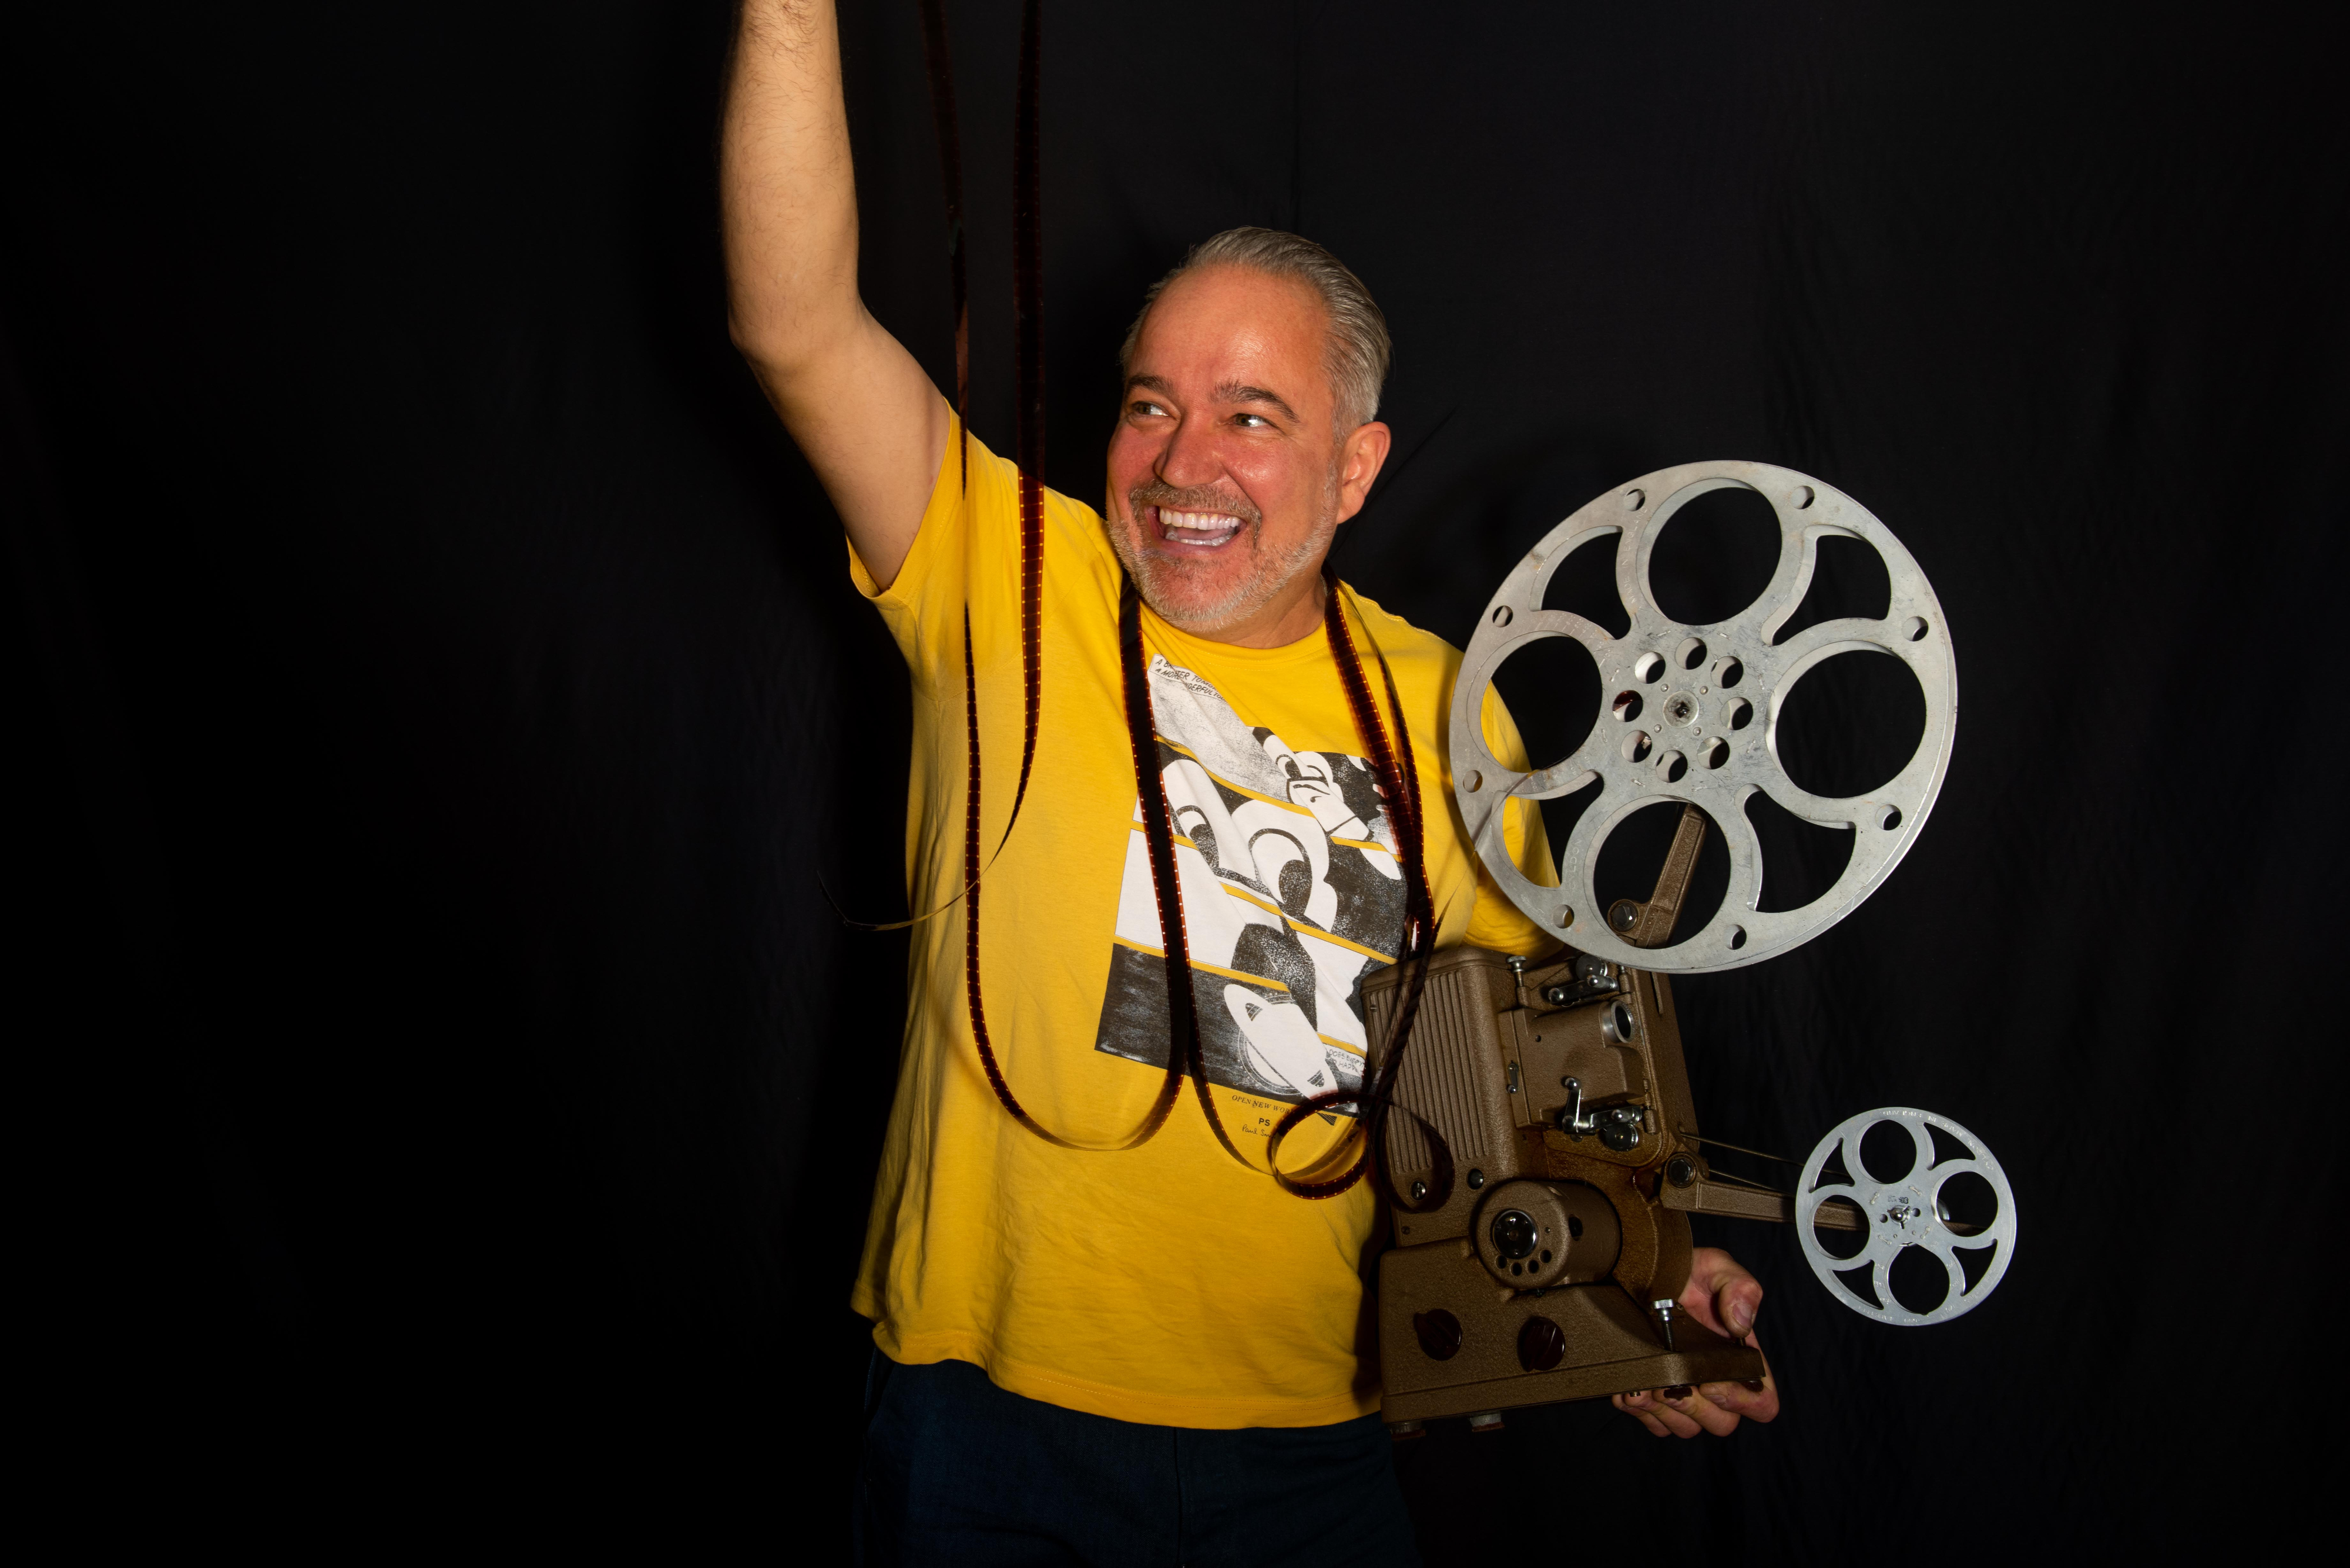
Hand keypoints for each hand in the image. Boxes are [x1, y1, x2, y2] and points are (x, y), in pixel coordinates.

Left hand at [1611, 1246, 1780, 1437]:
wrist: (1641, 1272)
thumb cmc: (1687, 1271)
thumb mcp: (1716, 1267)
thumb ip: (1739, 1287)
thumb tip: (1741, 1323)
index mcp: (1740, 1359)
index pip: (1762, 1402)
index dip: (1744, 1402)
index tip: (1712, 1382)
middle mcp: (1715, 1380)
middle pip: (1722, 1423)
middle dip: (1697, 1409)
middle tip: (1672, 1385)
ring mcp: (1684, 1391)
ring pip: (1686, 1428)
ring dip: (1665, 1413)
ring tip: (1645, 1387)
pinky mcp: (1654, 1397)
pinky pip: (1654, 1422)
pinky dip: (1640, 1411)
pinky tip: (1627, 1389)